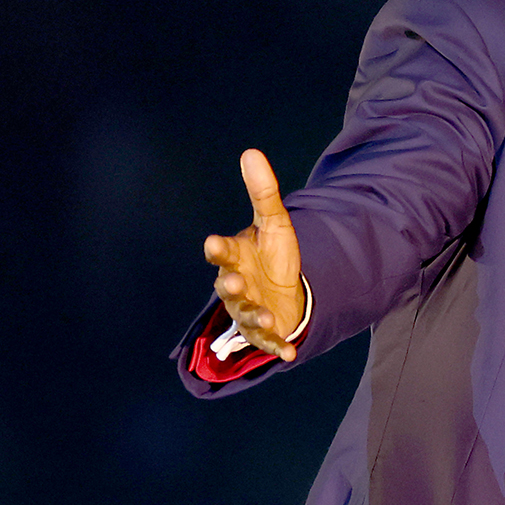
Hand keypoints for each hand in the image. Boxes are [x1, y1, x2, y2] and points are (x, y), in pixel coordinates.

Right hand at [202, 149, 304, 360]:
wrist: (284, 288)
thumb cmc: (271, 254)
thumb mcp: (275, 221)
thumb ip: (263, 192)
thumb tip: (251, 152)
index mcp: (235, 257)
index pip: (223, 252)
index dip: (218, 249)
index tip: (213, 243)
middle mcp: (237, 286)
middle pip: (228, 287)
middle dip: (231, 285)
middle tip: (234, 282)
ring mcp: (249, 310)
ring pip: (246, 316)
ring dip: (254, 317)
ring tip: (266, 317)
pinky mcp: (266, 331)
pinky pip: (269, 342)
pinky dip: (278, 347)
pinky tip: (291, 353)